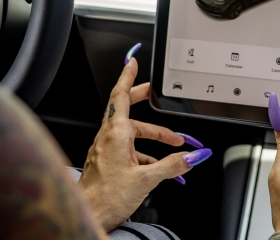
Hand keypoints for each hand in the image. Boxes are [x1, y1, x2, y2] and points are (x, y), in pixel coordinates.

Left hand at [78, 44, 212, 230]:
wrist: (87, 216)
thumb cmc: (106, 198)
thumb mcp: (146, 180)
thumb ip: (172, 166)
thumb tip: (192, 157)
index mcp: (115, 134)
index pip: (121, 95)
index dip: (128, 76)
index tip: (132, 62)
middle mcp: (108, 138)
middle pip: (127, 110)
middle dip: (143, 100)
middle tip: (155, 92)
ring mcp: (105, 150)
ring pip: (131, 134)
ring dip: (151, 137)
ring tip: (173, 147)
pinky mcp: (106, 163)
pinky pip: (127, 150)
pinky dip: (144, 153)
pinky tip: (157, 166)